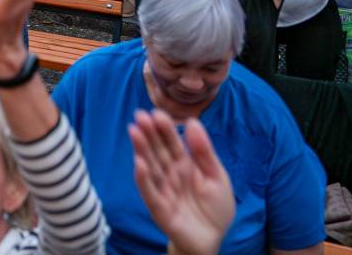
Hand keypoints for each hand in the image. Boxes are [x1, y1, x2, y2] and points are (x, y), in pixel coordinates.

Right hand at [129, 110, 235, 254]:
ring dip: (141, 150)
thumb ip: (204, 152)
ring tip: (134, 132)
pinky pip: (150, 193)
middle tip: (139, 116)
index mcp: (184, 165)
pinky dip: (144, 179)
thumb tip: (194, 122)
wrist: (213, 240)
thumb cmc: (215, 208)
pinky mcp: (160, 209)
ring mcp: (164, 191)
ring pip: (151, 168)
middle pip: (158, 152)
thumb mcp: (217, 176)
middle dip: (149, 134)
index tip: (156, 112)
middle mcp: (170, 175)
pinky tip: (139, 163)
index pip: (172, 143)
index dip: (164, 128)